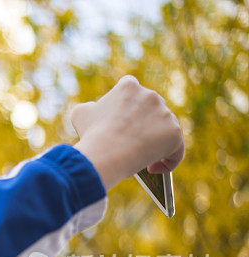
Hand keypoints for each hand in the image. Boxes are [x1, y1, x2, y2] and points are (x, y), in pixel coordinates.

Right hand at [70, 75, 184, 190]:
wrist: (104, 152)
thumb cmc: (91, 134)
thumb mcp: (81, 115)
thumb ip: (90, 107)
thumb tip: (94, 108)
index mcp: (128, 87)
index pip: (133, 94)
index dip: (128, 111)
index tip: (122, 124)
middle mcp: (150, 95)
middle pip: (153, 111)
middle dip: (145, 126)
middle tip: (132, 144)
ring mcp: (165, 114)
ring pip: (165, 130)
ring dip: (157, 143)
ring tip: (143, 160)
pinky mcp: (174, 133)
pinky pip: (176, 149)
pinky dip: (168, 160)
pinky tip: (154, 169)